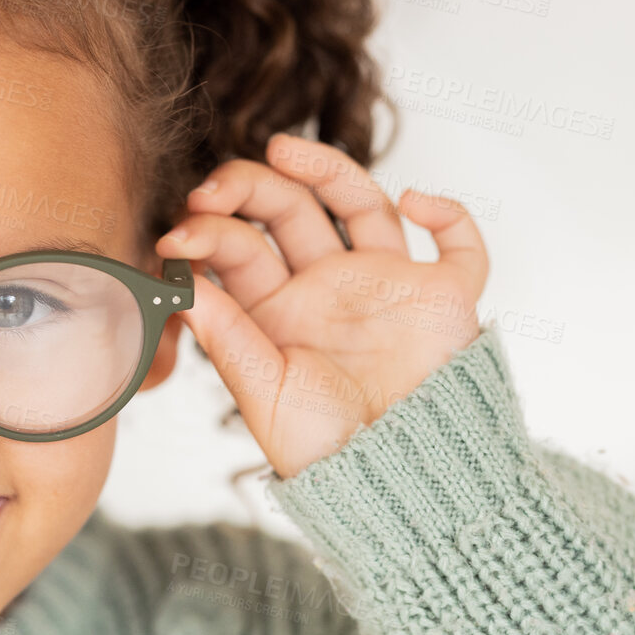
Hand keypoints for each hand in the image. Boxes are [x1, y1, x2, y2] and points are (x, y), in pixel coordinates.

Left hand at [158, 132, 487, 479]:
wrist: (400, 484)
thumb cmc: (326, 450)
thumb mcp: (264, 392)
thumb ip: (227, 336)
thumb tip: (181, 282)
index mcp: (275, 308)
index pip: (237, 248)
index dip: (206, 233)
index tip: (176, 236)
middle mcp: (327, 285)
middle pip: (288, 211)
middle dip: (249, 188)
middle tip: (214, 186)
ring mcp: (386, 283)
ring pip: (361, 204)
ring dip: (326, 169)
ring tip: (281, 149)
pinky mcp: (446, 294)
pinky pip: (458, 243)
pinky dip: (449, 213)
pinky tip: (417, 200)